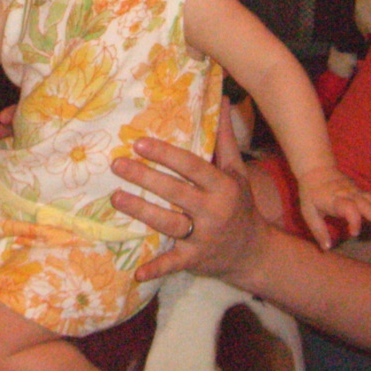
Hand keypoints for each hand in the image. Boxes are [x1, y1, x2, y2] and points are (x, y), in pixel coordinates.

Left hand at [110, 103, 268, 283]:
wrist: (254, 253)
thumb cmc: (239, 204)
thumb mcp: (236, 171)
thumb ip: (224, 138)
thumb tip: (219, 98)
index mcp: (222, 186)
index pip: (192, 166)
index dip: (166, 154)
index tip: (139, 142)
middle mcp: (214, 211)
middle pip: (175, 192)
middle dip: (145, 178)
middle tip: (117, 165)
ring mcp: (204, 237)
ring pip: (169, 223)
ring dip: (141, 212)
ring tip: (115, 198)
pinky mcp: (195, 260)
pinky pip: (174, 263)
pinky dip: (156, 268)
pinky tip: (135, 272)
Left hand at [296, 165, 370, 249]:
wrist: (315, 169)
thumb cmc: (311, 194)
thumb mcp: (308, 211)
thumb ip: (318, 230)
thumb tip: (326, 249)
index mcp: (333, 199)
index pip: (347, 208)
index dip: (353, 220)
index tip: (355, 233)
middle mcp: (347, 194)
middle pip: (363, 203)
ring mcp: (355, 191)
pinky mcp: (360, 191)